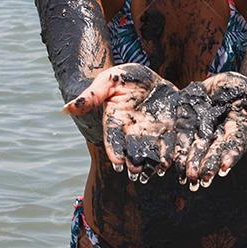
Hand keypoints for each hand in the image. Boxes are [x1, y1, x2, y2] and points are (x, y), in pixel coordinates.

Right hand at [63, 64, 180, 181]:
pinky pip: (174, 140)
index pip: (113, 139)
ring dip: (156, 159)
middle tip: (137, 171)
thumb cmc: (123, 78)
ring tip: (160, 167)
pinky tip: (181, 157)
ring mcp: (152, 131)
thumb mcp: (107, 81)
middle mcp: (134, 131)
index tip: (118, 162)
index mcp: (116, 122)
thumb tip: (66, 109)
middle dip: (135, 161)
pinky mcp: (171, 128)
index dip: (115, 150)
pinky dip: (177, 149)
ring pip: (154, 149)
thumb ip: (91, 96)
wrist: (149, 77)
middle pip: (134, 149)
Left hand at [172, 72, 246, 190]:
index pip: (234, 144)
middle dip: (207, 165)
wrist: (223, 87)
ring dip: (191, 165)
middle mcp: (220, 135)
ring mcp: (204, 133)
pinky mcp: (188, 126)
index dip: (229, 156)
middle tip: (200, 179)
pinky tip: (170, 165)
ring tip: (186, 178)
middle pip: (214, 151)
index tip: (223, 169)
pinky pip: (181, 140)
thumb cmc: (242, 90)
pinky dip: (176, 153)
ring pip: (197, 150)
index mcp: (237, 129)